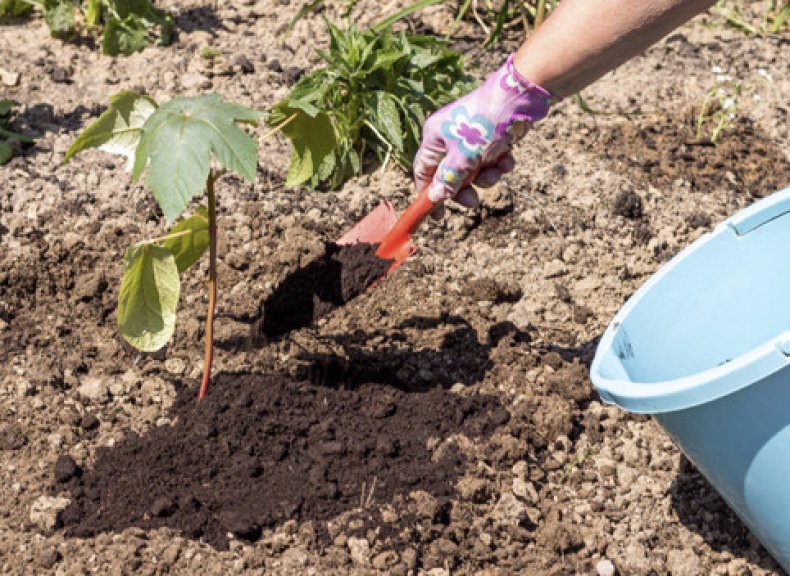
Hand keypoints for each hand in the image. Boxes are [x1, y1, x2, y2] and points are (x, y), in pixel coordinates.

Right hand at [414, 55, 557, 214]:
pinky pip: (491, 159)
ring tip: (496, 170)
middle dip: (464, 188)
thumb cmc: (484, 125)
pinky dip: (499, 163)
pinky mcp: (491, 135)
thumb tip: (434, 197)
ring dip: (486, 176)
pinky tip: (508, 159)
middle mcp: (449, 136)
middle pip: (451, 174)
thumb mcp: (463, 158)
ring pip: (474, 169)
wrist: (519, 97)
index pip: (423, 172)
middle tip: (473, 200)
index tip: (438, 215)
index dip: (429, 195)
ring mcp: (471, 136)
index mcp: (434, 137)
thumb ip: (448, 180)